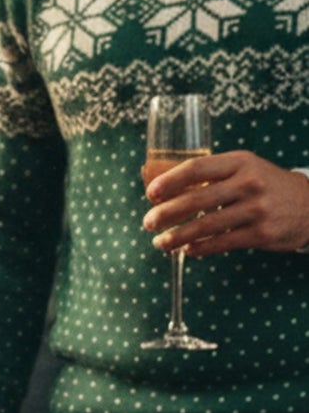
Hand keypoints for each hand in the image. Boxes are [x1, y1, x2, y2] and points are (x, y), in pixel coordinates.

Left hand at [145, 151, 308, 254]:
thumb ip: (211, 175)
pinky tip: (187, 250)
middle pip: (196, 200)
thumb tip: (163, 189)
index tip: (150, 194)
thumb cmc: (264, 185)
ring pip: (206, 226)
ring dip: (177, 236)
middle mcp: (248, 183)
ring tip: (160, 242)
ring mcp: (256, 209)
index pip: (197, 168)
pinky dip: (200, 248)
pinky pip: (222, 243)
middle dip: (166, 214)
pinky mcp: (262, 233)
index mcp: (239, 162)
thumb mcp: (244, 169)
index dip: (169, 181)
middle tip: (148, 223)